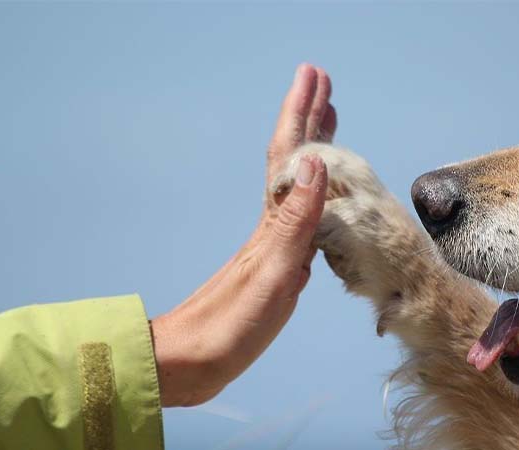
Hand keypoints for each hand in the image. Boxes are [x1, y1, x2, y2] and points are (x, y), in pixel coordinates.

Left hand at [151, 64, 335, 406]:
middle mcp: (272, 225)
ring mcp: (272, 243)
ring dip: (313, 150)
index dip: (302, 114)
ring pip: (298, 183)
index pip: (291, 155)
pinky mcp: (275, 264)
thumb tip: (317, 162)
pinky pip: (302, 213)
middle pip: (293, 160)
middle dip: (308, 119)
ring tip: (326, 124)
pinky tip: (319, 196)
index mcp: (273, 223)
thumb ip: (296, 221)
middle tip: (322, 85)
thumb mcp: (272, 273)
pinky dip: (315, 192)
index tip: (314, 77)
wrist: (192, 363)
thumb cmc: (230, 326)